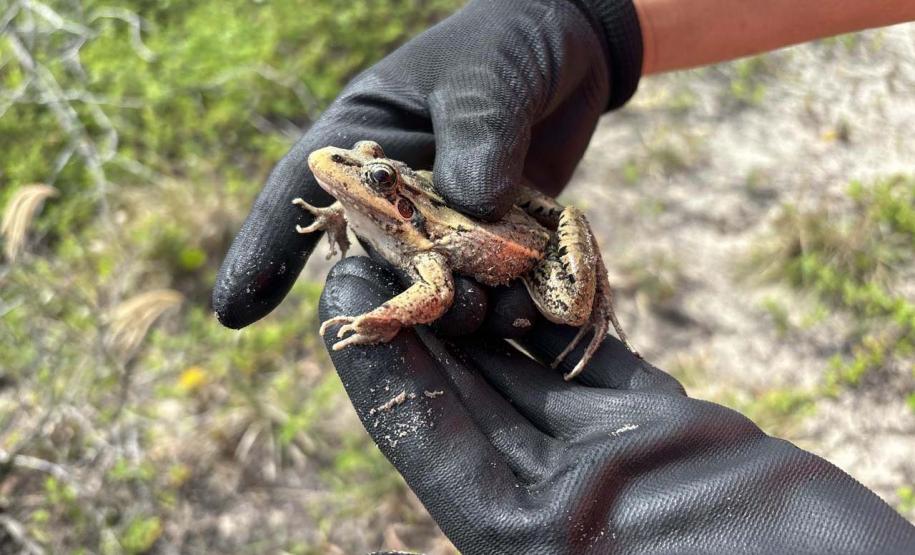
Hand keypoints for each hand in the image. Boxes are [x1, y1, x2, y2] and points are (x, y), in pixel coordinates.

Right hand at [212, 0, 642, 328]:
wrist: (570, 46)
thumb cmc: (507, 44)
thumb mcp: (485, 76)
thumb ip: (477, 135)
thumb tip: (474, 207)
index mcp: (367, 137)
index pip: (305, 189)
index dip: (267, 248)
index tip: (232, 313)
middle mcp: (401, 190)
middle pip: (374, 255)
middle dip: (384, 295)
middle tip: (394, 324)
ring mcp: (451, 220)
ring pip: (437, 280)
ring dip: (458, 307)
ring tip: (488, 316)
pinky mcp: (500, 237)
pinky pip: (495, 280)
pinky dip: (510, 299)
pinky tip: (533, 314)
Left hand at [321, 256, 914, 553]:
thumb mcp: (605, 534)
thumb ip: (535, 514)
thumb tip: (454, 444)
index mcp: (530, 539)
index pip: (429, 439)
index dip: (381, 364)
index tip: (346, 292)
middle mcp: (560, 499)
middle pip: (470, 398)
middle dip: (421, 323)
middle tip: (382, 246)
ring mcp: (615, 461)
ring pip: (528, 374)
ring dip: (485, 309)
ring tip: (444, 240)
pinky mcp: (668, 432)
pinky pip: (598, 363)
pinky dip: (566, 316)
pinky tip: (535, 265)